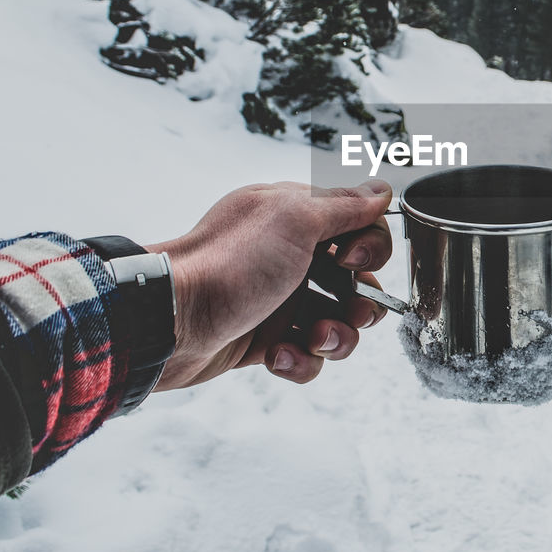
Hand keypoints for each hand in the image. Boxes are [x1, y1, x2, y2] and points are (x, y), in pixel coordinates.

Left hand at [145, 180, 393, 389]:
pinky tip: (276, 356)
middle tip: (351, 311)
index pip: (359, 227)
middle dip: (362, 303)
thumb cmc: (230, 264)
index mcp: (296, 218)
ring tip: (312, 340)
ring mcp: (279, 300)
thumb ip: (344, 205)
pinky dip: (300, 360)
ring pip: (336, 324)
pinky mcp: (266, 340)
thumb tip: (382, 190)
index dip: (369, 248)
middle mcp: (291, 256)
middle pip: (355, 282)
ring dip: (336, 338)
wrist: (169, 321)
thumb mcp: (294, 220)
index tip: (352, 260)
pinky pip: (305, 355)